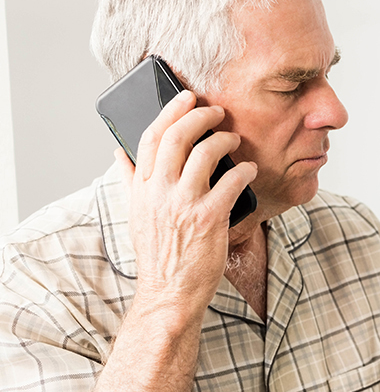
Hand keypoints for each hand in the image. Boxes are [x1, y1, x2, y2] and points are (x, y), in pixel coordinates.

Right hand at [116, 90, 257, 319]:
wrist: (169, 293)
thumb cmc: (158, 254)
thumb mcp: (137, 215)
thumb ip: (131, 181)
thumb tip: (118, 153)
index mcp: (141, 188)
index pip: (151, 137)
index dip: (170, 111)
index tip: (185, 98)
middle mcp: (159, 192)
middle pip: (177, 136)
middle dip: (200, 115)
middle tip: (216, 111)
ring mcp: (184, 205)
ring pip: (205, 153)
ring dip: (224, 140)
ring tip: (234, 140)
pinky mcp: (209, 219)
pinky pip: (231, 182)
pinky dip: (244, 170)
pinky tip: (250, 169)